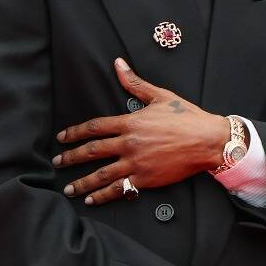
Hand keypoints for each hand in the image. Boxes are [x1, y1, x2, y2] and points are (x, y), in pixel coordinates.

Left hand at [53, 58, 230, 203]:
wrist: (208, 140)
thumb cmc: (187, 118)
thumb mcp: (160, 96)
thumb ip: (135, 83)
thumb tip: (118, 64)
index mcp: (130, 122)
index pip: (94, 127)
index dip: (75, 133)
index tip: (62, 138)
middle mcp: (129, 143)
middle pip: (92, 151)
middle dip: (71, 158)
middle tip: (58, 162)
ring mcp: (136, 163)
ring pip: (102, 174)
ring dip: (82, 182)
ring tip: (68, 188)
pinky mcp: (146, 179)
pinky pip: (119, 189)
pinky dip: (103, 196)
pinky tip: (91, 200)